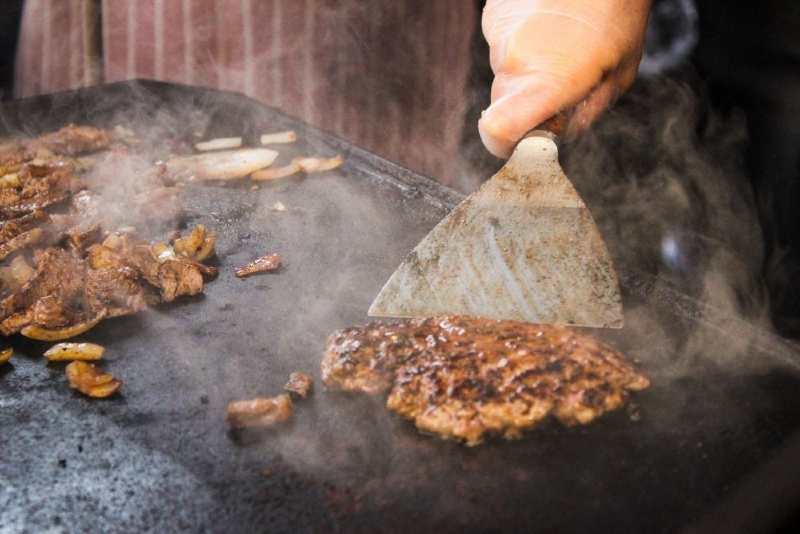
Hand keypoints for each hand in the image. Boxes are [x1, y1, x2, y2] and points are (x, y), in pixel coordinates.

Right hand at [479, 0, 651, 157]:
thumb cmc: (618, 14)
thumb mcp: (616, 78)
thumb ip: (580, 115)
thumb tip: (554, 132)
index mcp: (544, 83)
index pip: (497, 132)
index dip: (507, 145)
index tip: (525, 141)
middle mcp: (514, 60)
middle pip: (503, 104)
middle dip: (527, 104)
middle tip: (562, 82)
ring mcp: (499, 34)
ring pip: (505, 73)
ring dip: (527, 70)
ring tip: (561, 44)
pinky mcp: (493, 14)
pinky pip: (502, 45)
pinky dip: (523, 43)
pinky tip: (548, 25)